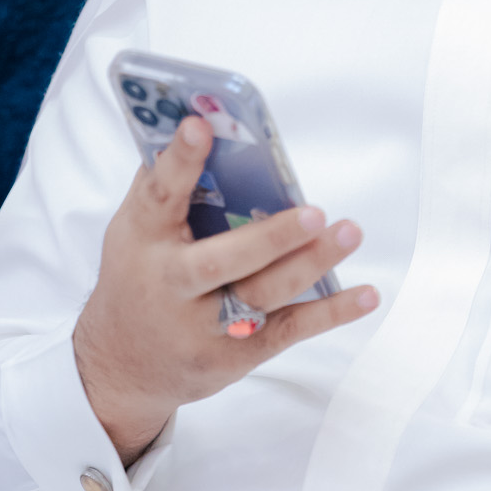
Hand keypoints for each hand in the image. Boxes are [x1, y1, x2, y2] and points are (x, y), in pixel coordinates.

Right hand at [74, 113, 376, 461]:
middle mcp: (172, 286)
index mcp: (142, 242)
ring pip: (263, 295)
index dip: (179, 161)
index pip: (159, 196)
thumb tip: (201, 124)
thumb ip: (161, 185)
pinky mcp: (236, 355)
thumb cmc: (137, 280)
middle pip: (222, 262)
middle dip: (270, 239)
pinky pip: (288, 330)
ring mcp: (205, 327)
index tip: (201, 126)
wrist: (123, 367)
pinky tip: (366, 294)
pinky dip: (330, 313)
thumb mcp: (132, 233)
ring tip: (349, 232)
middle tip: (314, 213)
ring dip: (310, 264)